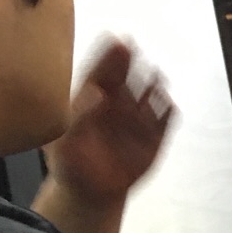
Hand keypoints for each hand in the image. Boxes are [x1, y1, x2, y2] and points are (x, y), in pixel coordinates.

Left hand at [43, 39, 175, 205]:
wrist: (91, 192)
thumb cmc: (71, 164)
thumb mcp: (64, 141)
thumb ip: (79, 115)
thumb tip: (97, 91)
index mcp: (92, 100)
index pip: (101, 72)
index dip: (109, 56)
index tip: (117, 40)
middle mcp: (117, 104)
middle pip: (127, 76)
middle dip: (131, 61)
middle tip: (134, 47)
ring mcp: (138, 118)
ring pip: (150, 93)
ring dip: (153, 83)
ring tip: (154, 78)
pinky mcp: (155, 136)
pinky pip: (167, 118)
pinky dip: (168, 110)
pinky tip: (166, 103)